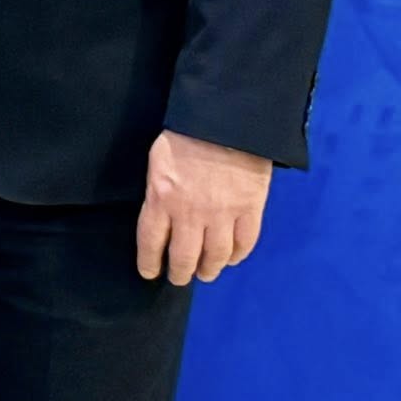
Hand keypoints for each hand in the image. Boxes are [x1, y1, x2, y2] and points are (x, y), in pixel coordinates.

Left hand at [135, 129, 272, 285]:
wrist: (226, 122)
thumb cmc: (184, 136)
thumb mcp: (157, 162)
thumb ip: (158, 192)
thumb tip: (161, 215)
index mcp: (162, 199)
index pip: (151, 242)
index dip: (149, 262)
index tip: (149, 273)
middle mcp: (190, 214)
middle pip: (185, 257)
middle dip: (181, 273)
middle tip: (180, 278)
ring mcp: (223, 215)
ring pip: (216, 256)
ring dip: (210, 269)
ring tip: (206, 272)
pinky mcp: (250, 210)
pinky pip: (245, 243)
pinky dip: (238, 255)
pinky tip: (232, 258)